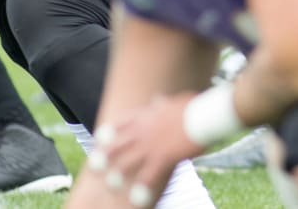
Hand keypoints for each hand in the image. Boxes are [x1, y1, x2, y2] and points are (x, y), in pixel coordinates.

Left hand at [89, 94, 204, 206]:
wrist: (204, 114)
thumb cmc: (194, 107)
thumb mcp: (174, 101)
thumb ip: (162, 104)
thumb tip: (157, 99)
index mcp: (147, 116)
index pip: (122, 123)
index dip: (109, 131)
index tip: (99, 137)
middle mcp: (144, 130)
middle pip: (118, 144)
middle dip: (105, 155)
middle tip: (93, 166)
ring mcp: (151, 145)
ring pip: (127, 162)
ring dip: (118, 174)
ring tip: (111, 185)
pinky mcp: (162, 158)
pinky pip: (148, 176)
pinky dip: (142, 189)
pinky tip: (137, 199)